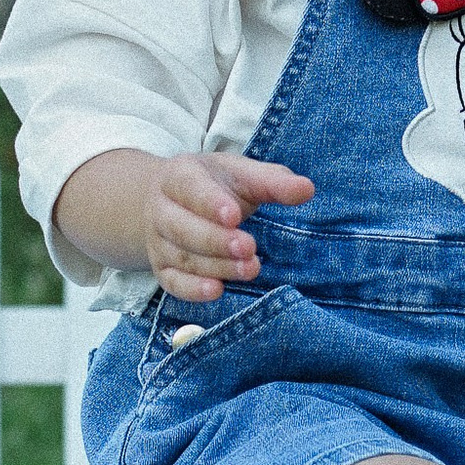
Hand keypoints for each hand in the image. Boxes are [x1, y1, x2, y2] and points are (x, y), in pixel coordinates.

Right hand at [141, 150, 312, 302]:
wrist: (168, 202)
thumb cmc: (213, 186)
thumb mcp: (240, 174)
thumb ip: (272, 182)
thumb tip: (307, 189)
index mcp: (178, 176)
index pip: (190, 188)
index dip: (210, 203)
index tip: (235, 216)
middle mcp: (161, 210)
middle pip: (182, 227)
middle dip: (216, 240)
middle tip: (249, 247)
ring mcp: (158, 242)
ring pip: (182, 257)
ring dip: (216, 266)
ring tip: (250, 269)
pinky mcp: (163, 270)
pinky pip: (173, 283)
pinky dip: (192, 290)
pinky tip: (217, 290)